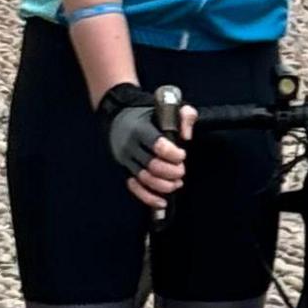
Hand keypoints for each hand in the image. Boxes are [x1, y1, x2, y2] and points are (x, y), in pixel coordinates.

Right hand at [98, 82, 191, 210]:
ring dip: (162, 185)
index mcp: (141, 129)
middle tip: (181, 170)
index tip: (182, 154)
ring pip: (143, 178)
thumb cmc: (150, 113)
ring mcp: (126, 159)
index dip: (171, 153)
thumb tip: (187, 136)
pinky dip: (147, 197)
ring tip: (177, 184)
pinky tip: (162, 201)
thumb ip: (185, 116)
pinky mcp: (125, 169)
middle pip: (150, 165)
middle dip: (170, 171)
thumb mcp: (170, 106)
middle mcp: (131, 146)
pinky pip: (134, 187)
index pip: (156, 144)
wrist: (119, 116)